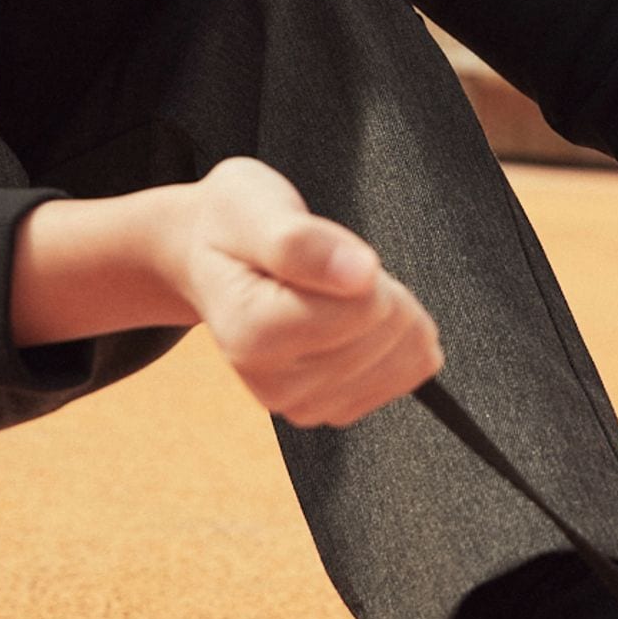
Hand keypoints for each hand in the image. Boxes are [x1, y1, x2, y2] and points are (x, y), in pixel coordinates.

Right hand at [170, 156, 442, 427]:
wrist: (210, 259)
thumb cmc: (232, 229)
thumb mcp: (254, 209)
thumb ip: (302, 243)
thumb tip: (362, 274)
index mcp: (253, 336)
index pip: (368, 306)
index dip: (360, 265)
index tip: (319, 251)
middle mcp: (274, 385)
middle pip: (390, 331)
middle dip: (376, 288)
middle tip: (324, 270)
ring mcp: (304, 404)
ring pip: (407, 356)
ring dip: (385, 312)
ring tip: (332, 293)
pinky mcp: (331, 408)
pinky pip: (407, 373)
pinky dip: (393, 339)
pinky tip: (349, 321)